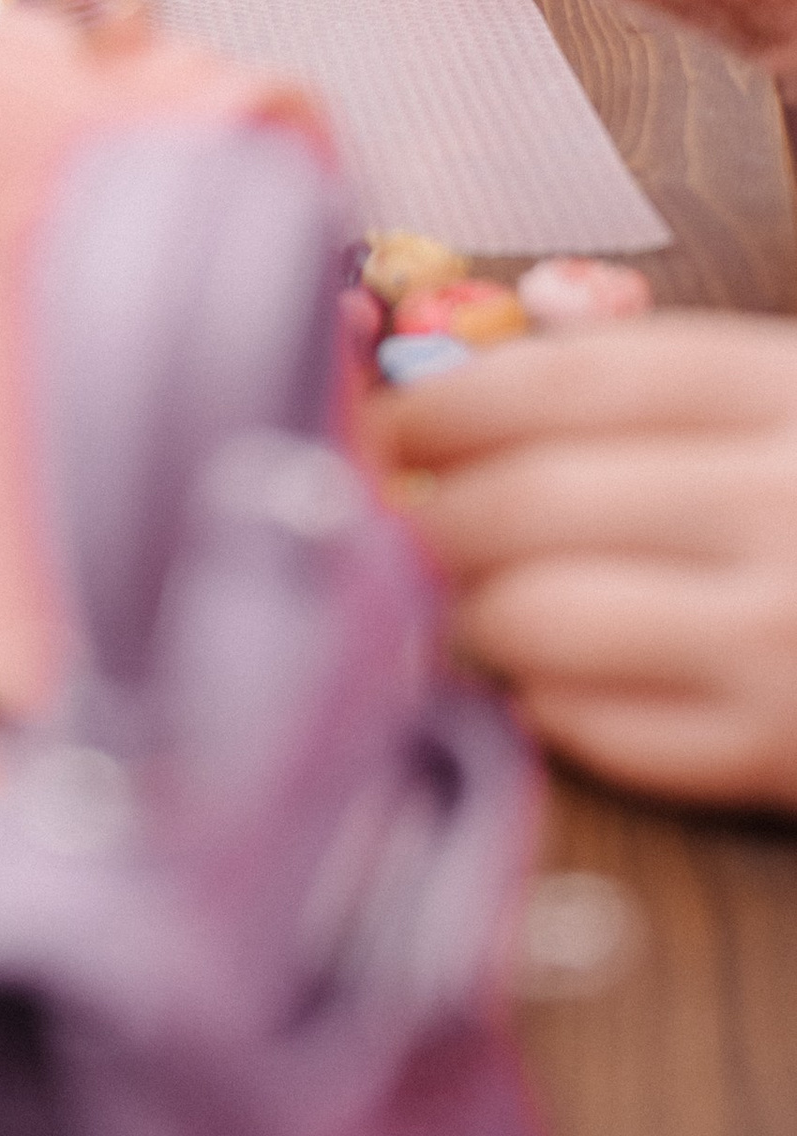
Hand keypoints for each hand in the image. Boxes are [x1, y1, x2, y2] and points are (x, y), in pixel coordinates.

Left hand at [369, 320, 796, 807]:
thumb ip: (688, 402)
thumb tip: (481, 389)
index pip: (577, 380)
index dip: (452, 400)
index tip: (383, 421)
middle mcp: (793, 503)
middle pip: (536, 497)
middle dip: (428, 515)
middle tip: (379, 525)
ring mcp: (788, 637)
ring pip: (542, 618)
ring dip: (465, 613)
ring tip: (443, 605)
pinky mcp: (786, 755)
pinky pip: (599, 727)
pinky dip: (542, 700)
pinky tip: (539, 682)